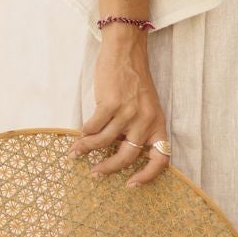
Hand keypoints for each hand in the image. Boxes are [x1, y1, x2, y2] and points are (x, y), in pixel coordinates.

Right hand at [65, 29, 169, 188]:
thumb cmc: (134, 81)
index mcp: (158, 124)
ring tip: (76, 153)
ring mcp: (128, 112)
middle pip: (128, 157)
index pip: (161, 158)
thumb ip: (137, 130)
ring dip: (87, 150)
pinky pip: (93, 126)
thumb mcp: (146, 108)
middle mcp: (146, 120)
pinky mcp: (111, 103)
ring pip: (104, 142)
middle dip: (109, 169)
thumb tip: (119, 155)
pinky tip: (78, 135)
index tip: (132, 185)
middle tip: (96, 174)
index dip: (148, 176)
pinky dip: (84, 133)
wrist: (126, 51)